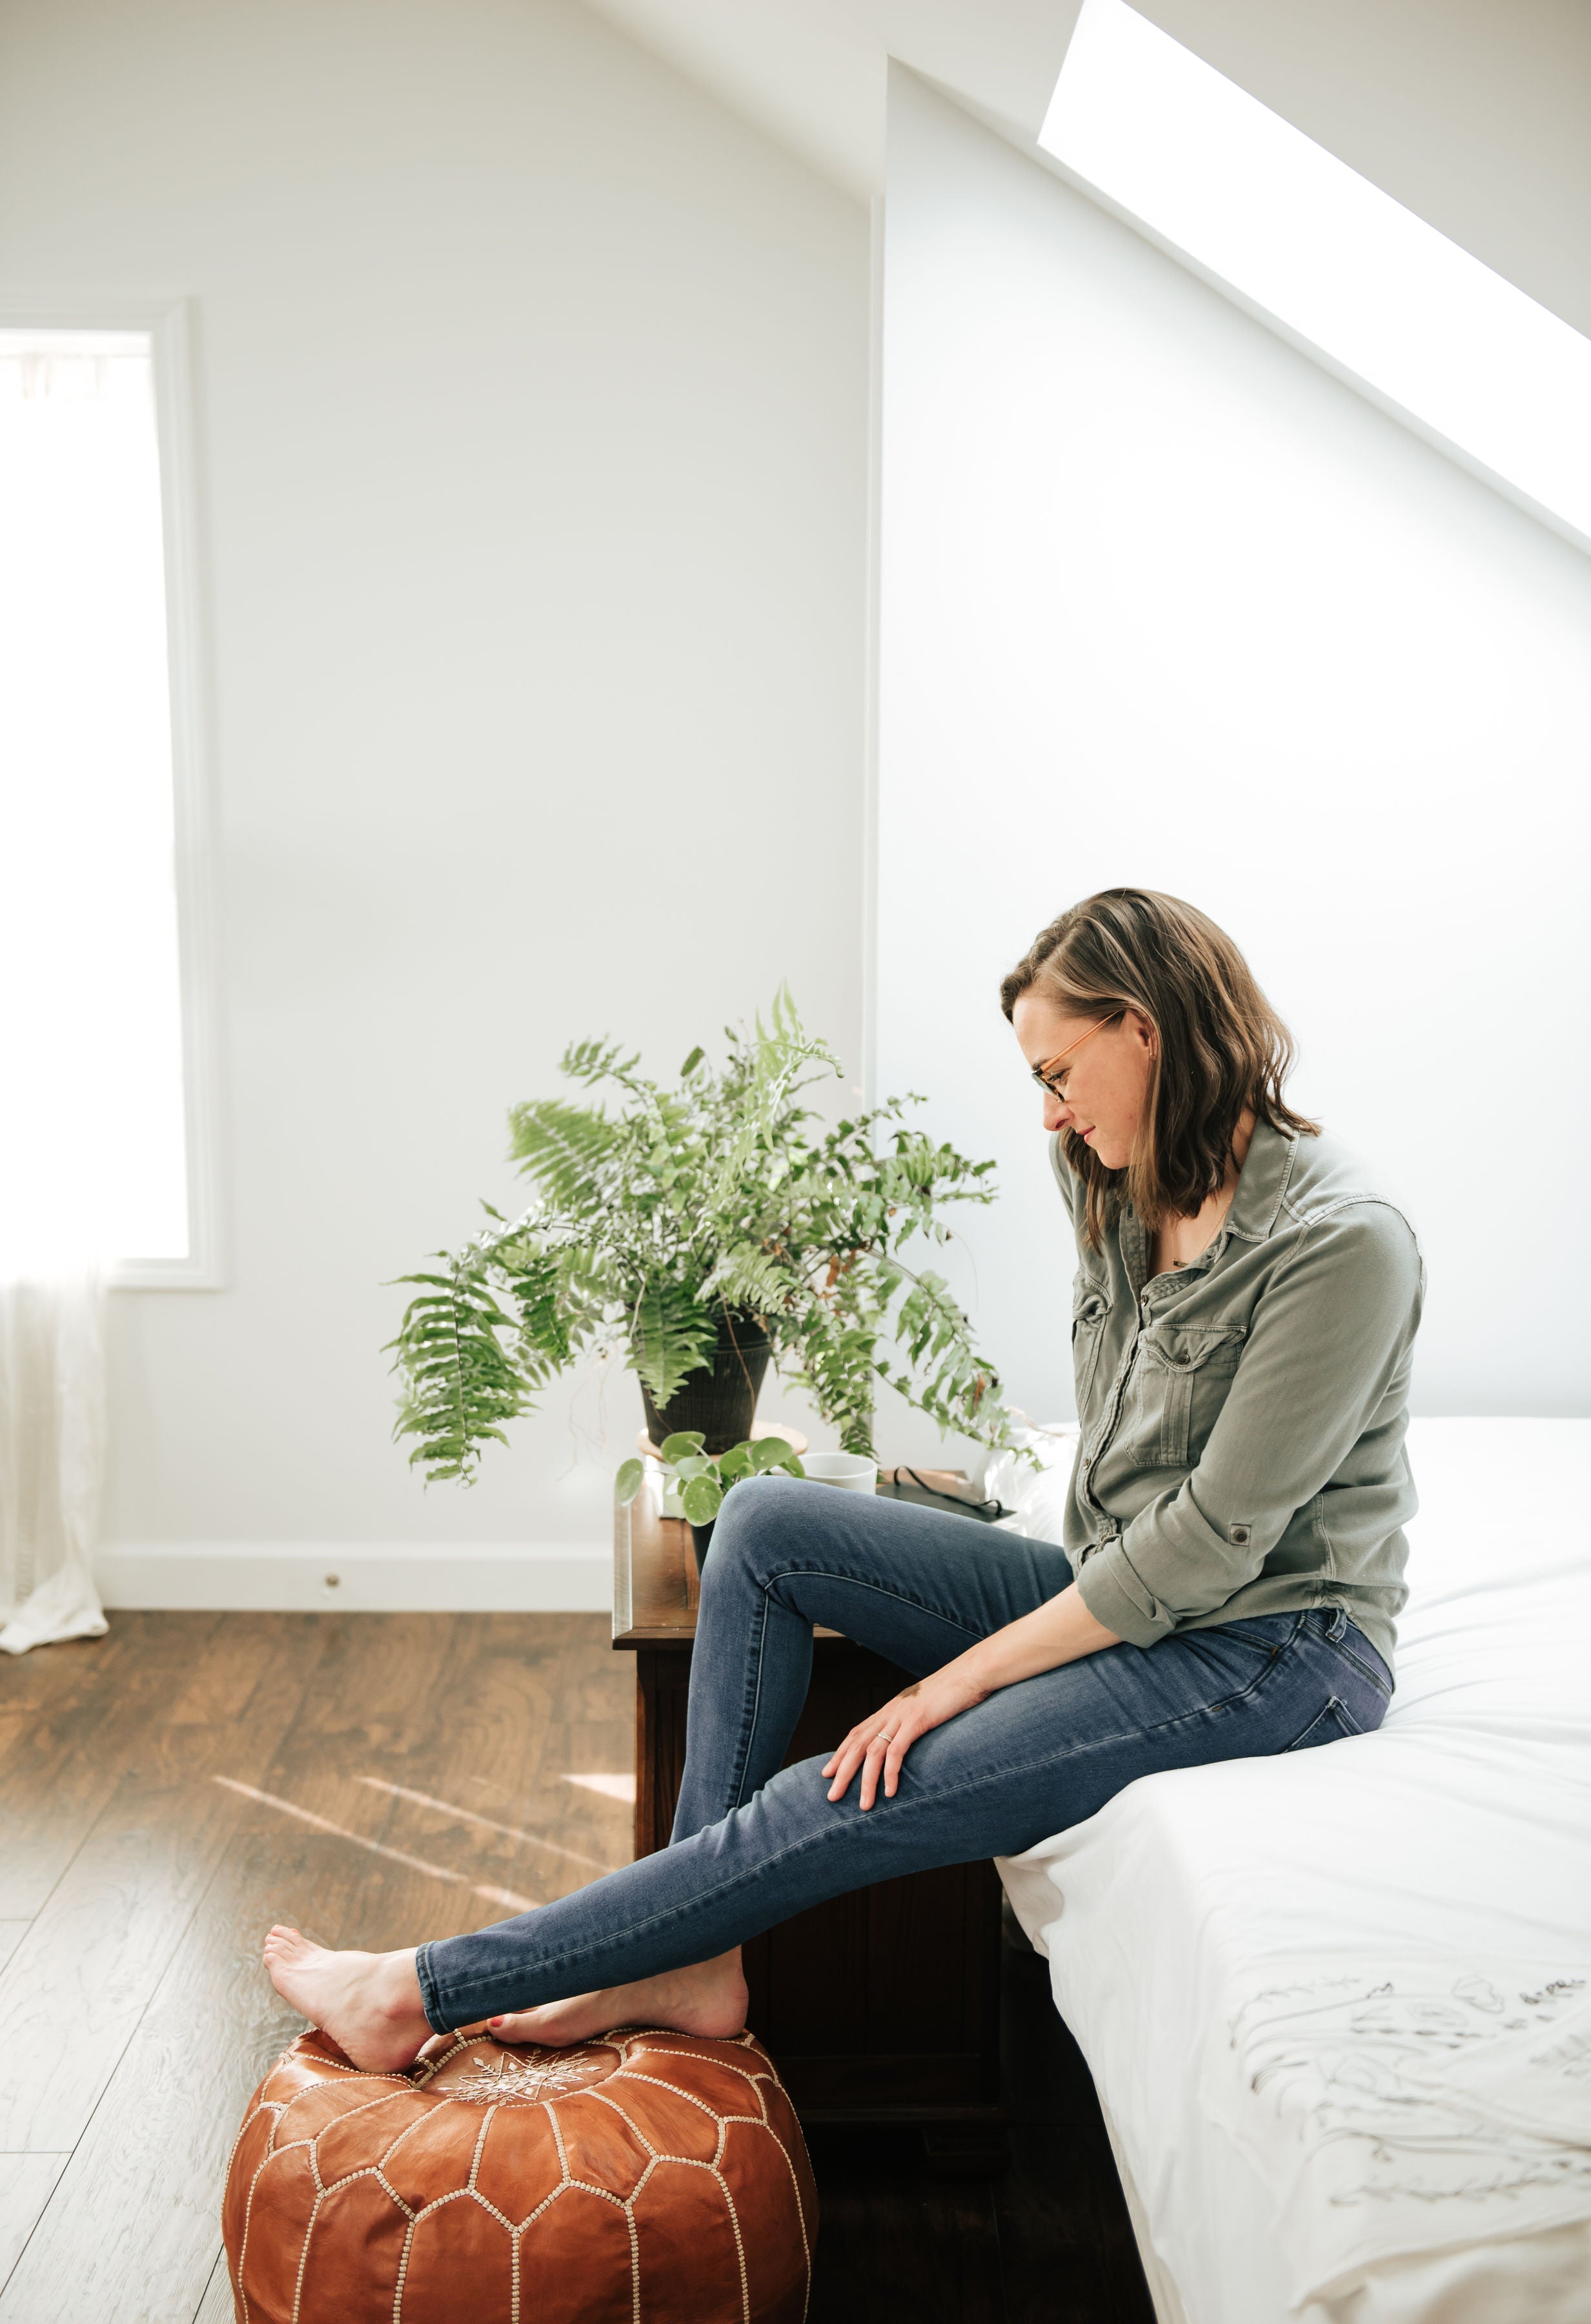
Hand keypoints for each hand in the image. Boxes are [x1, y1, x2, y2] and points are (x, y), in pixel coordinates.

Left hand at [822, 1660, 986, 1810]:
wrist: (971, 1673)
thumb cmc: (952, 1692)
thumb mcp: (925, 1706)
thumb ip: (911, 1720)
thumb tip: (906, 1738)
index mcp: (890, 1708)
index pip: (856, 1733)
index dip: (840, 1753)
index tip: (828, 1772)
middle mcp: (890, 1711)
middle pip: (857, 1744)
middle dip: (843, 1772)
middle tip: (832, 1796)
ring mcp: (902, 1715)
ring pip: (873, 1751)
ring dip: (866, 1781)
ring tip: (864, 1805)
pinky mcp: (918, 1720)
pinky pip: (898, 1750)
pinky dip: (891, 1772)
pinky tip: (890, 1791)